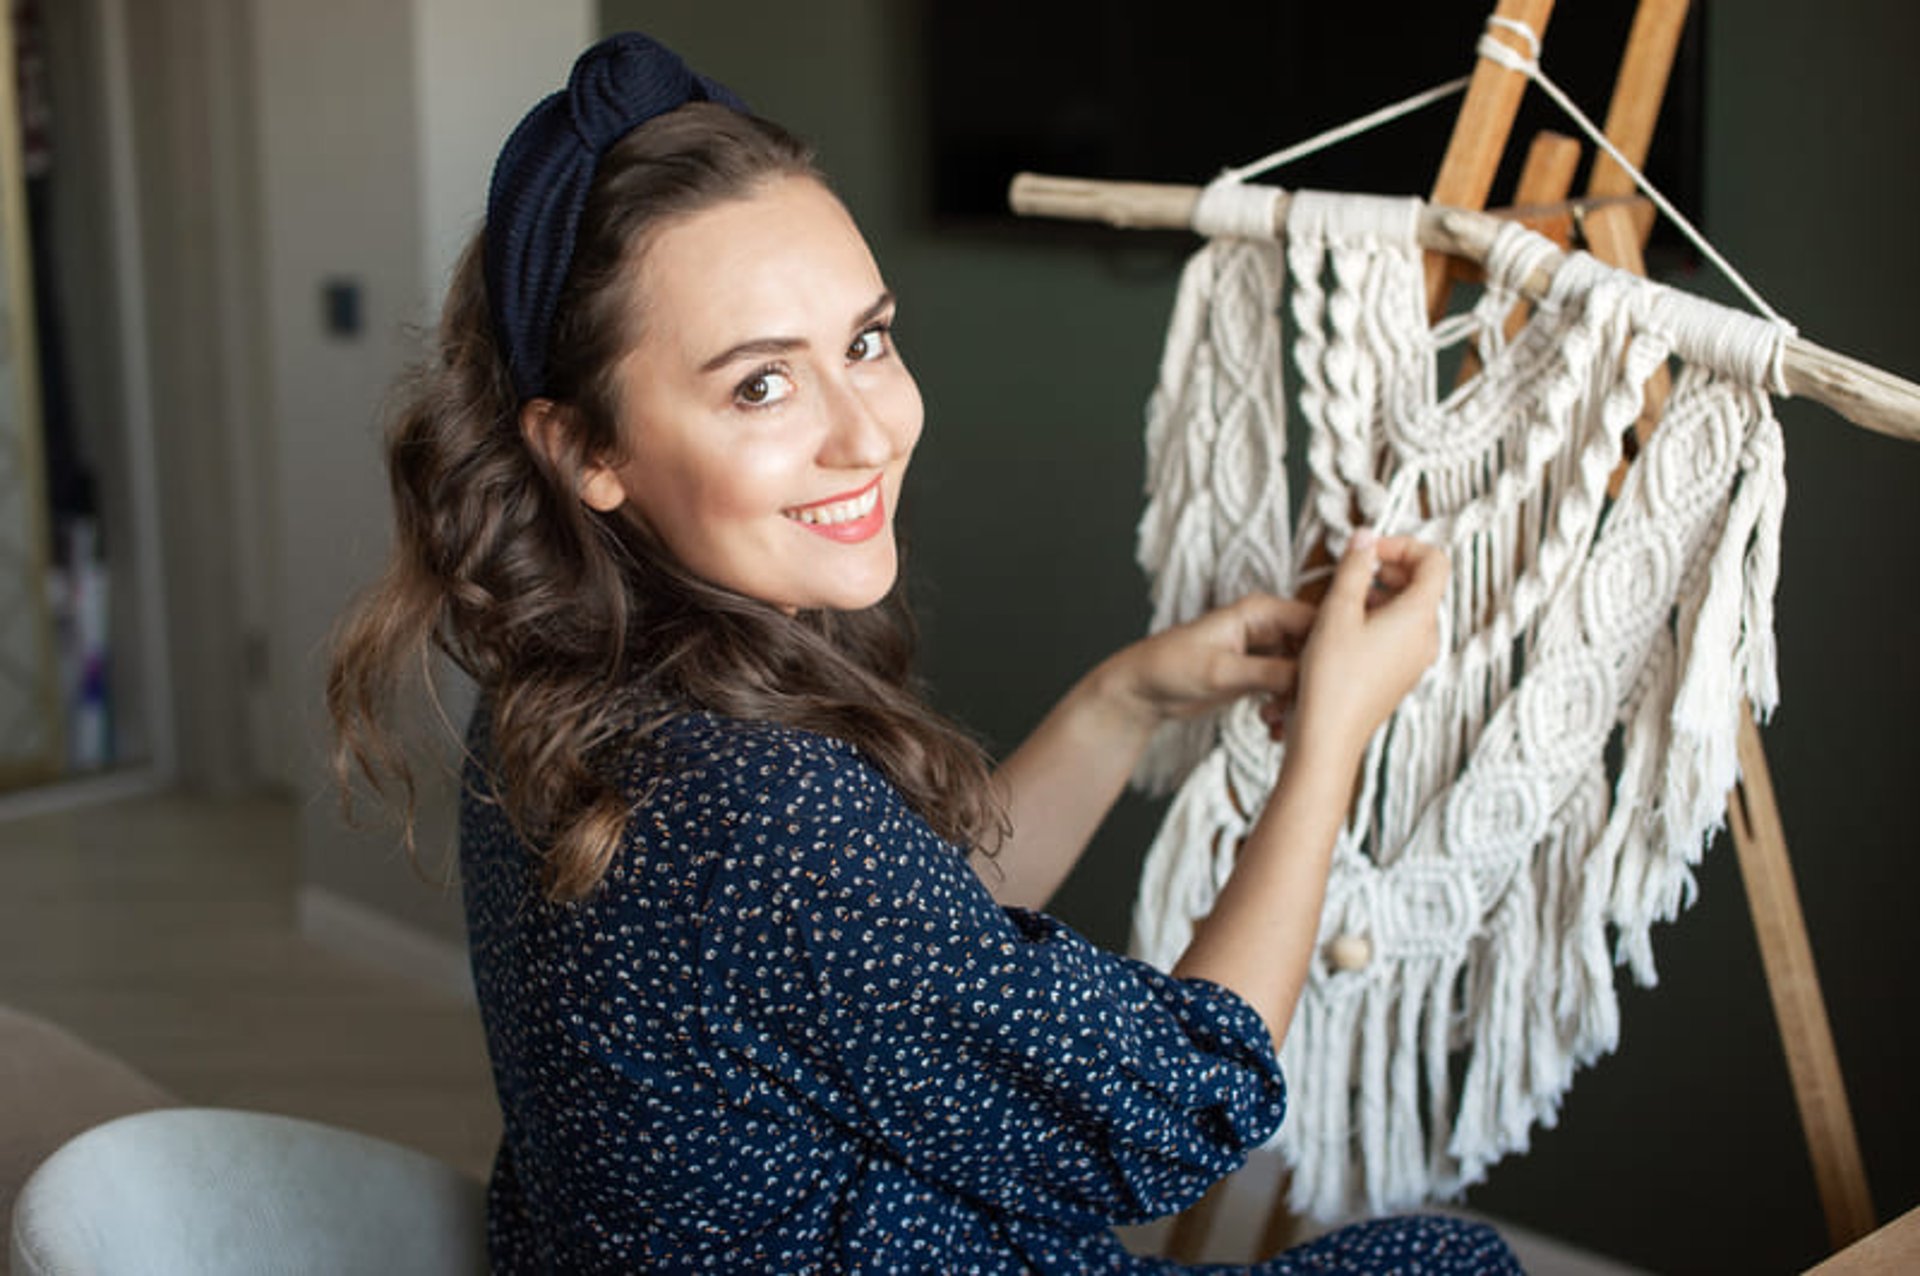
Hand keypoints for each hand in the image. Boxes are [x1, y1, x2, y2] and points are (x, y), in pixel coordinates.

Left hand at [1093, 593, 1317, 738]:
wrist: (1142, 691)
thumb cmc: (1170, 667)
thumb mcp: (1221, 672)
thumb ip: (1268, 673)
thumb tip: (1310, 680)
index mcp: (1259, 611)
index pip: (1315, 622)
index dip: (1330, 650)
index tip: (1335, 682)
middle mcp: (1267, 627)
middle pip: (1314, 650)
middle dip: (1312, 682)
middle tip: (1302, 710)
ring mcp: (1265, 652)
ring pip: (1303, 674)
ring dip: (1297, 700)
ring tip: (1276, 721)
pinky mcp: (1259, 675)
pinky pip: (1288, 690)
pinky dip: (1285, 709)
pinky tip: (1272, 728)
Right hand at [1290, 530, 1448, 760]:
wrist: (1330, 737)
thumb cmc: (1333, 679)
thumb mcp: (1337, 611)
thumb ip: (1354, 567)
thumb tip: (1365, 537)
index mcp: (1419, 617)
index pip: (1434, 561)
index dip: (1403, 545)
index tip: (1369, 551)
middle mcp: (1426, 637)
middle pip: (1422, 584)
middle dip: (1388, 569)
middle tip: (1353, 572)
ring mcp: (1416, 658)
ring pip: (1409, 609)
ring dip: (1379, 594)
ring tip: (1342, 603)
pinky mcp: (1400, 674)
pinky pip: (1399, 634)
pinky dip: (1377, 620)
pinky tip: (1344, 631)